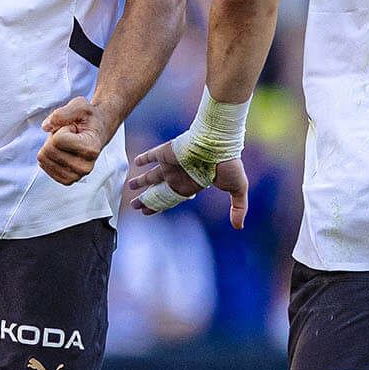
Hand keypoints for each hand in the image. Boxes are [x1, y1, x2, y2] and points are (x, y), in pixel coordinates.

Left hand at [38, 96, 110, 184]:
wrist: (96, 132)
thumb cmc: (88, 119)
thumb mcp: (80, 105)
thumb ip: (63, 112)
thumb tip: (45, 126)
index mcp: (91, 149)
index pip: (58, 140)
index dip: (61, 128)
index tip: (74, 128)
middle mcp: (86, 167)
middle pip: (48, 150)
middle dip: (54, 138)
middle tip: (69, 135)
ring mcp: (76, 176)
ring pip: (43, 159)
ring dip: (51, 147)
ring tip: (66, 143)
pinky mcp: (67, 180)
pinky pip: (43, 166)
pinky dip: (49, 156)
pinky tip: (62, 152)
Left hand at [128, 140, 248, 228]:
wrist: (222, 142)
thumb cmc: (229, 163)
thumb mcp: (237, 188)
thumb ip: (239, 207)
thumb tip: (239, 228)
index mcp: (192, 185)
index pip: (171, 199)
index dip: (159, 206)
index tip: (148, 212)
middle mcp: (179, 176)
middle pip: (157, 190)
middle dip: (145, 199)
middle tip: (134, 206)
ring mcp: (172, 164)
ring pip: (151, 176)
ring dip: (140, 181)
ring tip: (129, 186)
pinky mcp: (166, 152)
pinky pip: (151, 156)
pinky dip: (144, 159)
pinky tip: (136, 162)